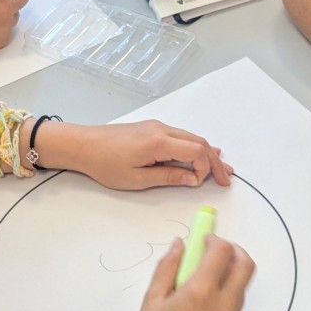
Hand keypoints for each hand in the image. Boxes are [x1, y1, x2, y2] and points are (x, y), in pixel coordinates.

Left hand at [45, 120, 233, 190]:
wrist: (83, 144)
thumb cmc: (104, 163)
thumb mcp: (137, 179)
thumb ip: (168, 177)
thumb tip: (193, 179)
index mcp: (159, 142)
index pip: (196, 151)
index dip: (205, 168)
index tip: (201, 183)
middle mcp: (162, 130)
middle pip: (199, 142)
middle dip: (215, 161)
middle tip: (227, 178)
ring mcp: (157, 126)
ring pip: (191, 138)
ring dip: (207, 153)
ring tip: (222, 168)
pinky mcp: (151, 128)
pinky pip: (181, 136)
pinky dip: (195, 146)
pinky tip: (204, 152)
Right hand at [121, 236, 254, 310]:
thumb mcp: (151, 301)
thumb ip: (167, 268)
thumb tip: (180, 245)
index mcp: (201, 293)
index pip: (222, 252)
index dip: (213, 240)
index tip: (201, 240)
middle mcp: (223, 307)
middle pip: (246, 266)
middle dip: (233, 251)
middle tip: (212, 253)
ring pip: (241, 288)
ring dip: (229, 275)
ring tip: (199, 284)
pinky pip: (235, 309)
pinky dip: (225, 297)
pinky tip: (200, 308)